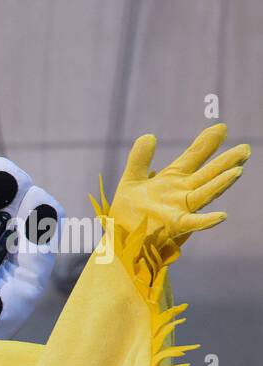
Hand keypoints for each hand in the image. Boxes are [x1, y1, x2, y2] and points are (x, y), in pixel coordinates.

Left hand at [109, 124, 249, 251]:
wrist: (120, 238)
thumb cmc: (127, 212)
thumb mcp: (132, 180)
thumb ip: (139, 159)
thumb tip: (150, 135)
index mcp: (172, 180)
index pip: (193, 157)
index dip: (206, 143)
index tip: (222, 127)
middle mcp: (181, 193)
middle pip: (207, 174)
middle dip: (225, 162)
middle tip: (245, 149)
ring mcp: (179, 209)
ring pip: (204, 194)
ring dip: (220, 184)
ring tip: (236, 171)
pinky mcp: (173, 226)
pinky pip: (192, 223)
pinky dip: (206, 220)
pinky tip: (221, 215)